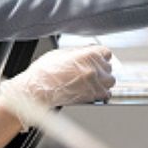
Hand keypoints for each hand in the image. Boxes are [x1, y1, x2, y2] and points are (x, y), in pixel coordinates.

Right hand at [0, 45, 114, 127]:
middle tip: (90, 71)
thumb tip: (88, 50)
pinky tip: (92, 90)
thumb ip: (79, 51)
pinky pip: (106, 94)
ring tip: (93, 81)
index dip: (100, 55)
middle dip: (101, 68)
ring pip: (110, 81)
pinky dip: (101, 93)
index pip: (106, 52)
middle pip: (109, 66)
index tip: (97, 58)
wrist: (37, 90)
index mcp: (88, 55)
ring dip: (103, 80)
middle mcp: (94, 69)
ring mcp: (94, 84)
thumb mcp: (61, 53)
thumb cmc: (44, 72)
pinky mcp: (92, 97)